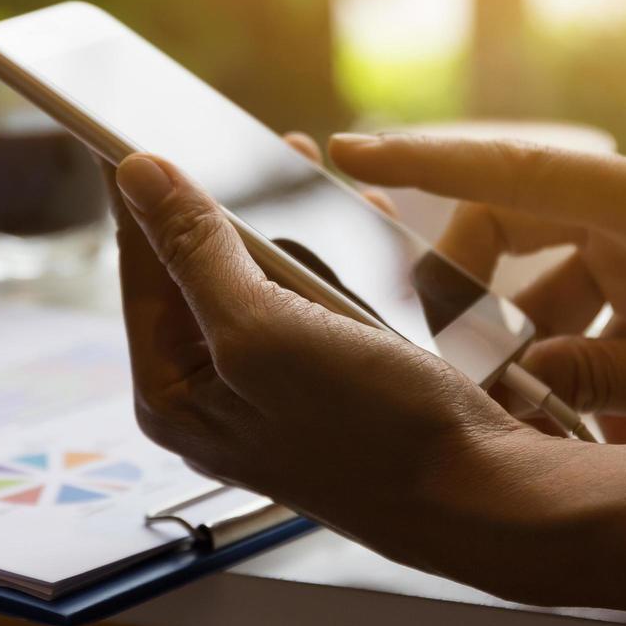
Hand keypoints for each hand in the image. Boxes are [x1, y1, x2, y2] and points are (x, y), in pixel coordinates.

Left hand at [108, 152, 566, 594]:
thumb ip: (194, 251)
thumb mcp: (265, 331)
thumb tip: (137, 176)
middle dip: (230, 201)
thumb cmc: (375, 434)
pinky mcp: (327, 379)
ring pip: (261, 275)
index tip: (141, 129)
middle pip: (197, 267)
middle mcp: (211, 393)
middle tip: (251, 145)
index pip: (137, 266)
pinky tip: (359, 225)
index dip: (145, 194)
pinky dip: (332, 254)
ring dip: (288, 221)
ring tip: (307, 168)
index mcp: (170, 392)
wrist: (488, 496)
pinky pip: (312, 297)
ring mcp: (270, 388)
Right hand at [330, 134, 625, 438]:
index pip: (521, 172)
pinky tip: (586, 416)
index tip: (351, 154)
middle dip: (468, 286)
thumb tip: (515, 377)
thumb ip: (611, 377)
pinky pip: (577, 304)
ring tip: (532, 408)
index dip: (426, 163)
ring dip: (522, 339)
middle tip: (454, 356)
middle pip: (510, 220)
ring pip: (537, 271)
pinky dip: (567, 357)